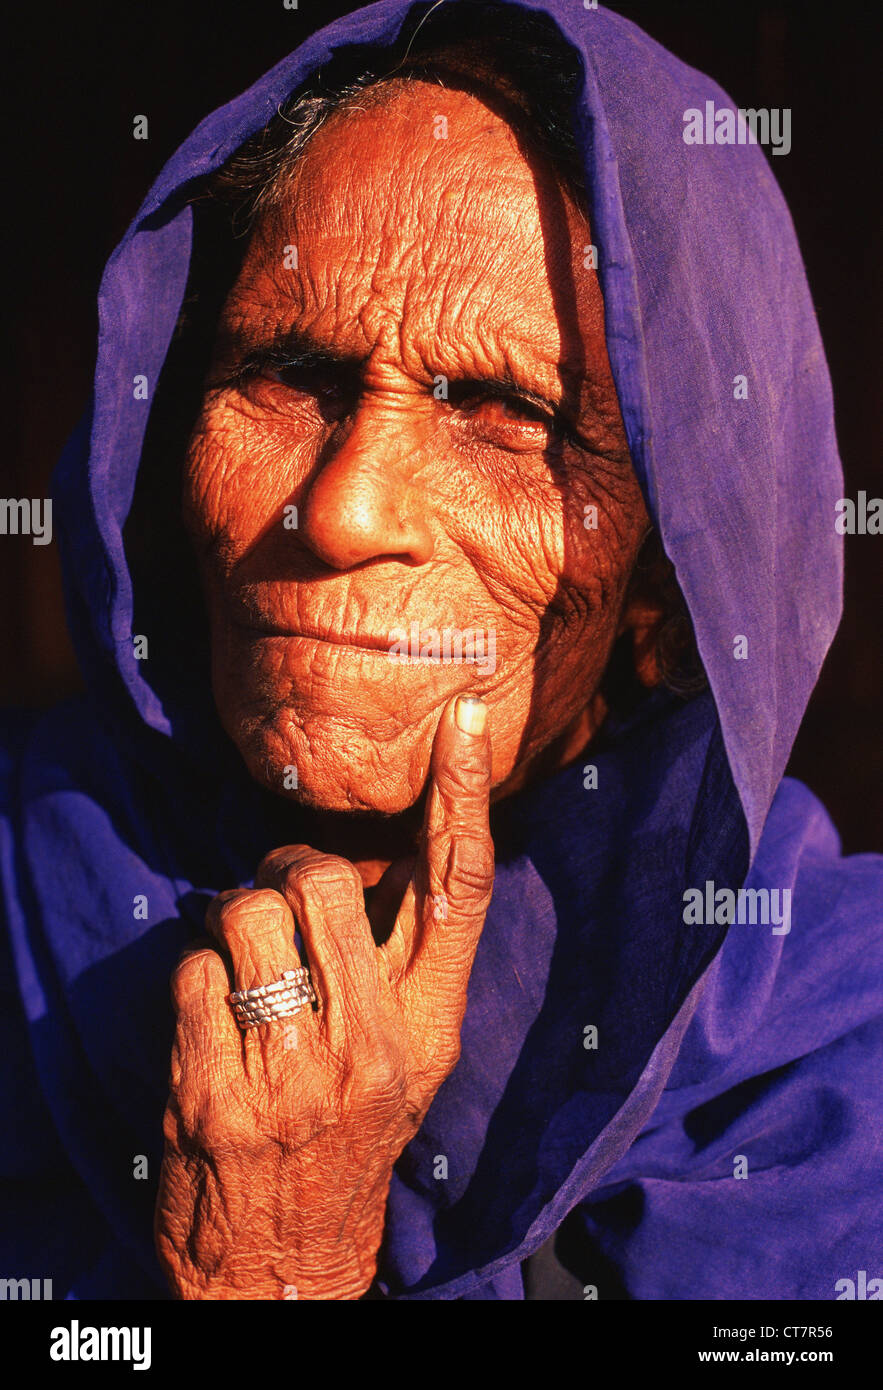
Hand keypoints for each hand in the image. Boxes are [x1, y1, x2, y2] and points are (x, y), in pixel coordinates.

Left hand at [155, 694, 492, 1298]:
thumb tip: (388, 857)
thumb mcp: (410, 1058)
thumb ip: (407, 961)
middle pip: (322, 881)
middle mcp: (371, 1044)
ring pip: (245, 913)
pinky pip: (192, 971)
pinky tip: (212, 1023)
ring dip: (230, 923)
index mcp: (430, 1027)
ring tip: (241, 966)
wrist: (284, 1264)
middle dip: (285, 870)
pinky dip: (193, 979)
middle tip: (276, 893)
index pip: (458, 890)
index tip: (465, 720)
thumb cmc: (351, 1141)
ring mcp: (291, 1071)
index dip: (464, 796)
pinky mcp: (213, 1091)